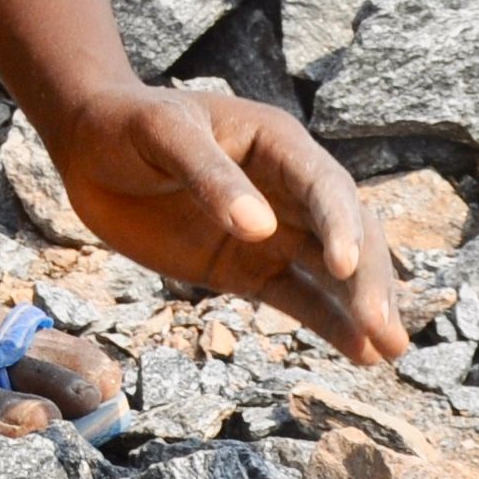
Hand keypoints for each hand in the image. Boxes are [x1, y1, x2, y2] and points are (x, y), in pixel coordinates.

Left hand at [39, 85, 409, 366]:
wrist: (88, 147)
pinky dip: (328, 323)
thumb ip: (208, 177)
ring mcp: (272, 231)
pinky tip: (361, 353)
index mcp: (277, 143)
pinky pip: (299, 297)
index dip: (339, 224)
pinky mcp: (249, 268)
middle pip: (345, 233)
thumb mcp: (162, 135)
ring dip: (362, 307)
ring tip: (390, 349)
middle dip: (367, 280)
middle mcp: (288, 189)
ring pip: (332, 271)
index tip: (344, 266)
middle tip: (383, 327)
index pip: (323, 186)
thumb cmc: (127, 125)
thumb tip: (260, 228)